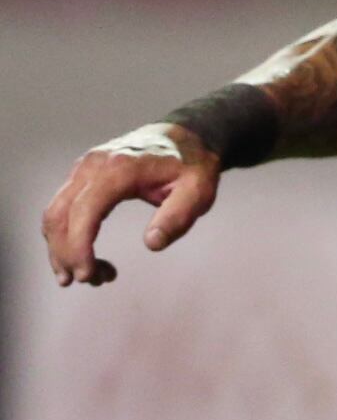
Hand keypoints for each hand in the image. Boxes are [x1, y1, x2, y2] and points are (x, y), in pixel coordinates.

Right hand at [40, 124, 222, 286]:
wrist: (184, 138)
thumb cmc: (193, 167)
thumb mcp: (198, 192)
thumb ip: (177, 217)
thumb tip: (152, 244)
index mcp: (119, 169)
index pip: (85, 209)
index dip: (80, 244)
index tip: (87, 274)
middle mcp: (92, 166)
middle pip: (60, 214)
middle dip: (65, 253)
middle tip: (88, 281)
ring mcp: (83, 169)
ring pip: (55, 212)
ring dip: (61, 248)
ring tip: (89, 276)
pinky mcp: (82, 177)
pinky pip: (62, 208)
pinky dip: (66, 235)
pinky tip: (84, 258)